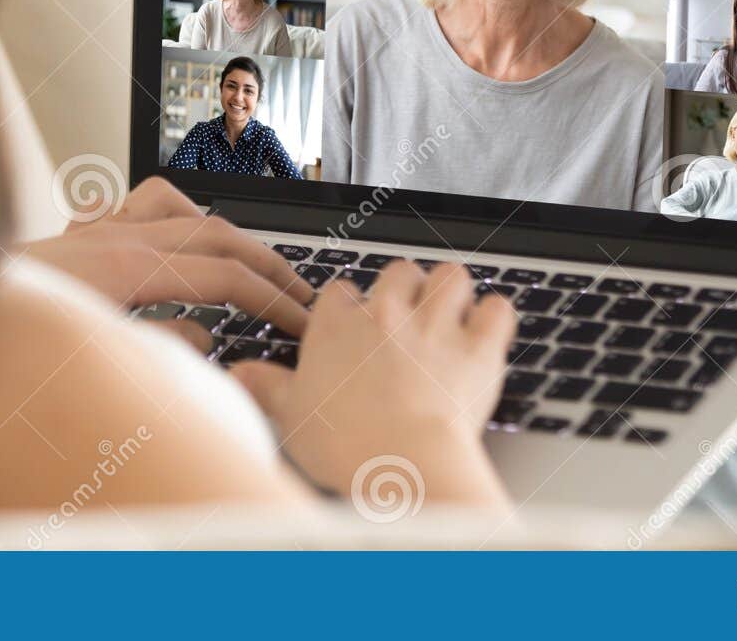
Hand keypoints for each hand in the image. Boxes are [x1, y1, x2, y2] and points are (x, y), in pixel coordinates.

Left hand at [20, 177, 311, 333]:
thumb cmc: (5, 337)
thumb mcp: (95, 356)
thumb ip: (162, 344)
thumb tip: (206, 332)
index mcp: (126, 265)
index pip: (224, 277)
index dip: (272, 301)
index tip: (302, 325)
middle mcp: (113, 236)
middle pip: (216, 235)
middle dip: (268, 265)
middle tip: (304, 296)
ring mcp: (94, 230)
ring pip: (183, 209)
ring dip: (226, 236)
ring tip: (253, 266)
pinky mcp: (76, 237)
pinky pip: (137, 206)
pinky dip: (171, 217)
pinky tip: (176, 242)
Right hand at [230, 263, 513, 505]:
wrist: (404, 464)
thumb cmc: (346, 445)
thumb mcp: (290, 417)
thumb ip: (265, 386)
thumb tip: (239, 373)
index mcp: (338, 325)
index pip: (342, 289)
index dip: (350, 306)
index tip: (353, 325)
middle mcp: (386, 313)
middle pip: (400, 271)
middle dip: (406, 289)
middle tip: (406, 318)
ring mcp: (436, 325)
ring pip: (450, 276)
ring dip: (452, 292)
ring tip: (449, 314)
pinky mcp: (479, 347)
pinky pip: (497, 309)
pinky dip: (494, 317)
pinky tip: (486, 331)